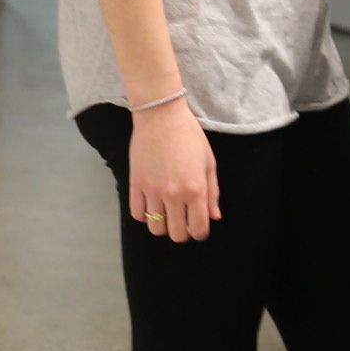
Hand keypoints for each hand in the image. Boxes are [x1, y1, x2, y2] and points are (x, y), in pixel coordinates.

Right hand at [127, 98, 220, 242]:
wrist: (161, 116)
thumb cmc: (190, 136)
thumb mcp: (209, 163)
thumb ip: (212, 193)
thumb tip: (214, 218)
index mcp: (196, 190)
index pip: (198, 229)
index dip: (200, 233)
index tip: (198, 227)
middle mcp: (174, 195)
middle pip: (177, 234)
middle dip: (183, 232)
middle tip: (183, 220)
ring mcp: (152, 190)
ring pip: (156, 228)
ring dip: (163, 225)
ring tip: (166, 213)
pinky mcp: (135, 184)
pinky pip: (137, 214)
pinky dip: (145, 215)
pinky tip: (151, 205)